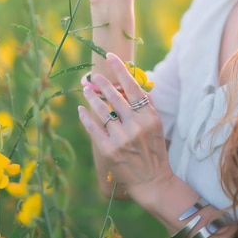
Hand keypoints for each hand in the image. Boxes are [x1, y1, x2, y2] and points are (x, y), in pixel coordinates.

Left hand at [78, 53, 173, 203]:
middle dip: (102, 83)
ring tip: (86, 88)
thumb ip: (146, 105)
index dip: (120, 70)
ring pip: (102, 111)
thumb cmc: (154, 150)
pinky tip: (81, 109)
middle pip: (115, 97)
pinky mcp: (108, 150)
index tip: (111, 57)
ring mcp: (121, 138)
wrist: (152, 180)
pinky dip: (86, 117)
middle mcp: (135, 125)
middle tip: (94, 75)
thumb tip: (134, 85)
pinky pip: (93, 128)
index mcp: (149, 116)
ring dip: (91, 97)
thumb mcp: (157, 125)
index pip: (134, 87)